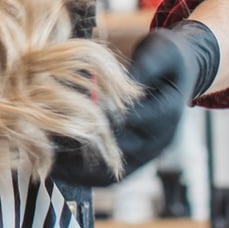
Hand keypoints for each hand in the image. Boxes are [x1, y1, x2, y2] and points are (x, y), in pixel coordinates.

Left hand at [54, 21, 220, 186]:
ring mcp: (149, 154)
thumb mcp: (160, 49)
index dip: (102, 119)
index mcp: (168, 113)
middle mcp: (160, 140)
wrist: (181, 73)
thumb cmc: (166, 56)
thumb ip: (144, 64)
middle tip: (47, 140)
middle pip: (119, 152)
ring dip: (80, 173)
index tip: (68, 114)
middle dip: (84, 146)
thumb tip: (122, 82)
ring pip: (113, 174)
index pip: (132, 121)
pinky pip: (110, 177)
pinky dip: (84, 177)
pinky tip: (58, 170)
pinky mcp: (136, 160)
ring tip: (48, 164)